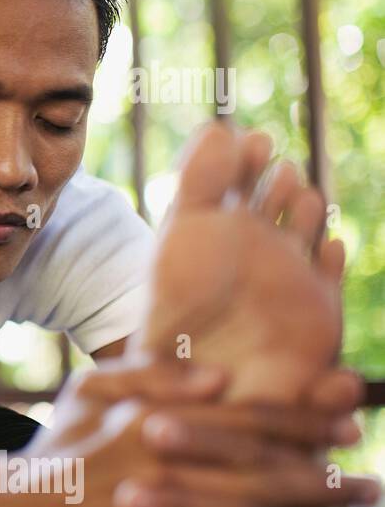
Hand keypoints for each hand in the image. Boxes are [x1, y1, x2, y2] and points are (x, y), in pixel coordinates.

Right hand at [0, 357, 376, 506]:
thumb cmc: (58, 447)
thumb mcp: (90, 389)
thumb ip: (151, 371)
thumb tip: (220, 374)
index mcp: (144, 431)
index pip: (241, 424)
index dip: (304, 425)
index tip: (349, 428)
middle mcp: (150, 484)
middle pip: (259, 488)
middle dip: (327, 489)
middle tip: (371, 489)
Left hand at [130, 122, 344, 403]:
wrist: (196, 380)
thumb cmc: (177, 309)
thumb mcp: (185, 234)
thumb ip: (200, 181)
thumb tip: (218, 126)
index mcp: (217, 227)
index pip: (238, 180)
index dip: (246, 158)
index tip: (252, 141)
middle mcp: (254, 247)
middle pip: (277, 199)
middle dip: (280, 182)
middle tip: (278, 171)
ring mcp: (287, 276)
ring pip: (305, 228)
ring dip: (304, 209)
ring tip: (298, 197)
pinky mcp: (315, 310)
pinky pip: (328, 274)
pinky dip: (329, 259)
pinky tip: (327, 244)